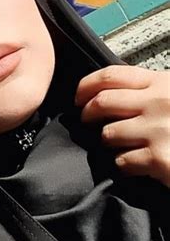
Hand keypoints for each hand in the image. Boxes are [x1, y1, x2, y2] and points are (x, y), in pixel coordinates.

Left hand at [75, 65, 169, 186]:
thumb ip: (152, 89)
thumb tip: (112, 92)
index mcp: (162, 83)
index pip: (110, 75)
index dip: (86, 86)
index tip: (78, 97)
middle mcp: (158, 102)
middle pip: (102, 102)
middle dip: (88, 113)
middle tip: (87, 121)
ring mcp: (159, 130)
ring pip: (108, 134)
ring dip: (108, 141)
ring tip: (120, 145)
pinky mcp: (161, 159)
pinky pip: (122, 161)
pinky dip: (124, 163)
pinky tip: (136, 164)